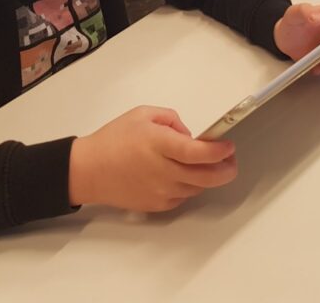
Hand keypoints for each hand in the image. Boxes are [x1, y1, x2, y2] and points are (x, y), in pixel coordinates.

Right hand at [68, 106, 236, 210]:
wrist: (88, 170)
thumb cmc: (113, 139)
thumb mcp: (143, 114)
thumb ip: (172, 120)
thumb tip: (189, 136)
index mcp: (159, 145)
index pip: (198, 152)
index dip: (219, 151)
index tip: (228, 146)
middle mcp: (162, 171)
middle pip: (206, 177)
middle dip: (226, 169)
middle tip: (231, 160)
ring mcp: (160, 191)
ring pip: (197, 188)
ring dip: (209, 177)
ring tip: (209, 165)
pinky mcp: (156, 205)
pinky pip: (183, 196)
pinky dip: (190, 186)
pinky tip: (185, 175)